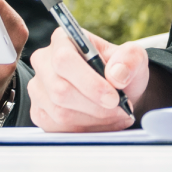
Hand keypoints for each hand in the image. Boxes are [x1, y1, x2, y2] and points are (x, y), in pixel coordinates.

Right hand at [28, 28, 147, 131]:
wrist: (115, 92)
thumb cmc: (119, 70)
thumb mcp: (133, 57)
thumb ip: (129, 58)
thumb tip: (116, 74)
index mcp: (63, 39)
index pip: (64, 60)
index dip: (89, 82)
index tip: (113, 97)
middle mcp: (44, 62)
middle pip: (60, 91)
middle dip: (95, 106)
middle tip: (120, 109)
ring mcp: (38, 88)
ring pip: (59, 113)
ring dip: (93, 120)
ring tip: (117, 116)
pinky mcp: (39, 112)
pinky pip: (58, 129)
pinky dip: (85, 131)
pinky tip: (103, 124)